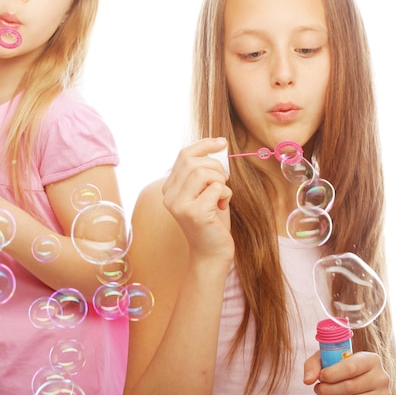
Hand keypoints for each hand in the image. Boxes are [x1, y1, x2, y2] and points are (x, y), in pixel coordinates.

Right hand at [162, 137, 233, 260]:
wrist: (212, 253)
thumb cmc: (212, 220)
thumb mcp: (204, 191)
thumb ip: (204, 170)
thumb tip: (218, 144)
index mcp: (169, 188)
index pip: (184, 155)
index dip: (204, 144)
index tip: (221, 142)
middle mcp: (169, 195)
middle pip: (194, 162)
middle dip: (217, 167)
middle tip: (223, 182)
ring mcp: (180, 205)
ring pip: (204, 172)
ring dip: (221, 181)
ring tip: (221, 196)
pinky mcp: (194, 213)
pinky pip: (216, 188)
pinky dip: (226, 195)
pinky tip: (222, 207)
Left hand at [304, 351, 391, 394]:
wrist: (365, 381)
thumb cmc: (343, 367)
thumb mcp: (329, 358)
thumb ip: (315, 364)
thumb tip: (307, 380)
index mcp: (371, 359)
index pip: (350, 367)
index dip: (332, 374)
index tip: (320, 377)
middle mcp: (381, 377)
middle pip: (350, 387)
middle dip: (328, 390)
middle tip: (317, 389)